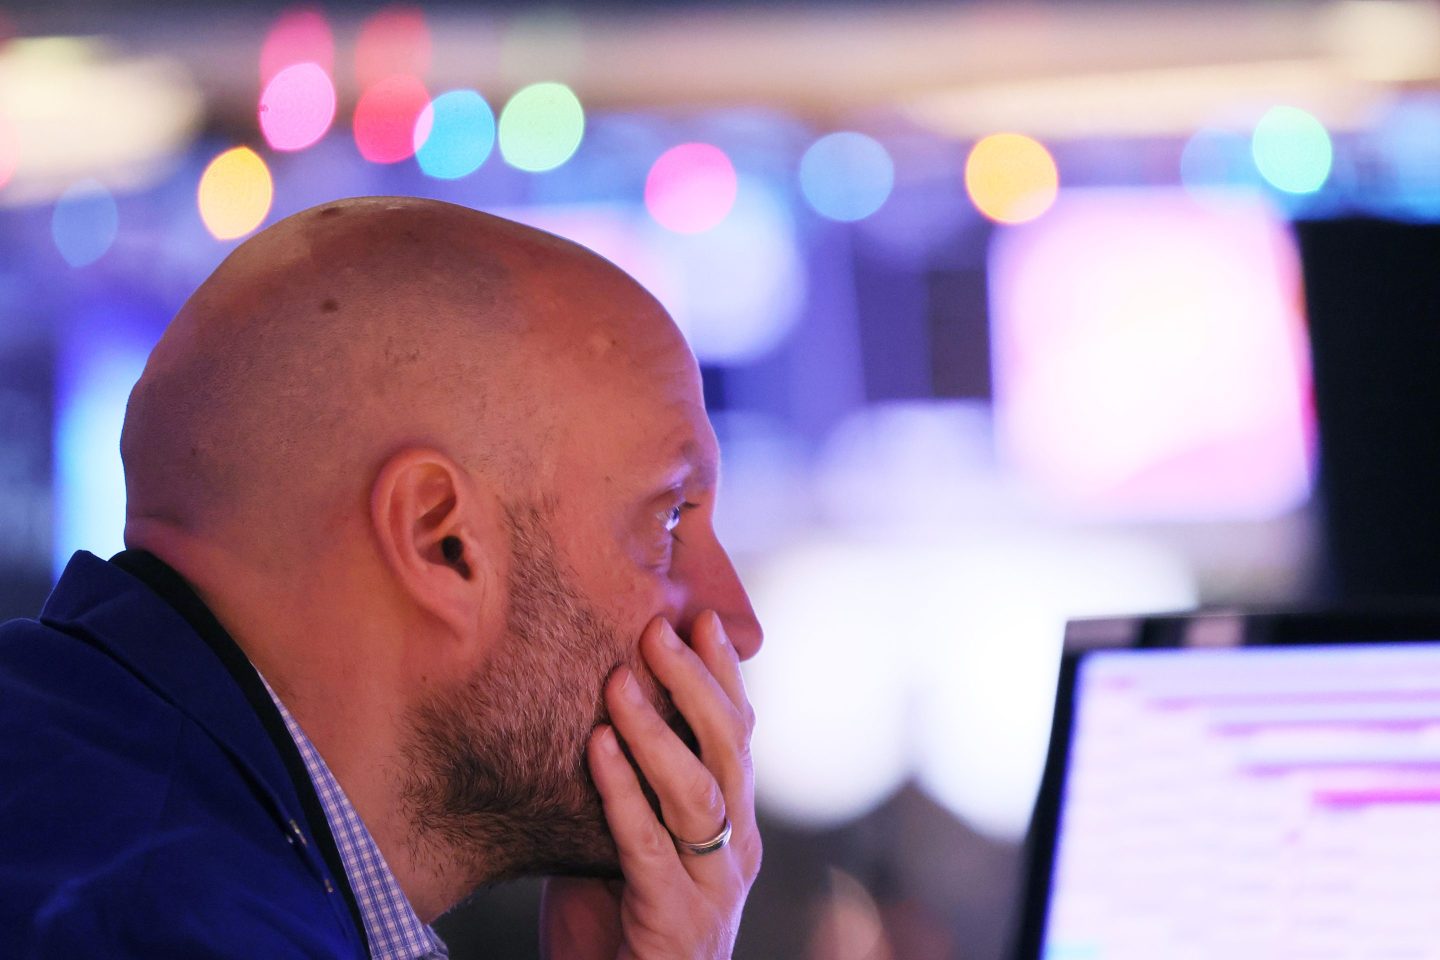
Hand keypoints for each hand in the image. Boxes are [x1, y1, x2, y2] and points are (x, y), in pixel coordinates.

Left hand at [541, 611, 760, 959]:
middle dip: (696, 683)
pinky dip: (622, 791)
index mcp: (733, 820)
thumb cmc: (620, 917)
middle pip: (730, 749)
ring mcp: (713, 886)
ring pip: (697, 792)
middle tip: (659, 629)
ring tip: (619, 681)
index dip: (725, 673)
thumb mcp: (633, 834)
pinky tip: (595, 746)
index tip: (701, 616)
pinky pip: (648, 845)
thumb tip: (600, 695)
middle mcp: (737, 846)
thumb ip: (633, 779)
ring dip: (658, 731)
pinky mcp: (676, 919)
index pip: (739, 732)